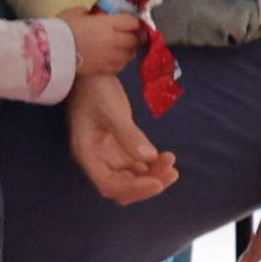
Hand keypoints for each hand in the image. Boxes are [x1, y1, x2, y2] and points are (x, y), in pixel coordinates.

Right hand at [62, 9, 152, 82]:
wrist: (49, 52)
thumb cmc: (60, 29)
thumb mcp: (73, 13)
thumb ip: (87, 12)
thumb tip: (91, 14)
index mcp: (107, 23)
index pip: (132, 22)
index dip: (133, 21)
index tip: (130, 22)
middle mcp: (114, 40)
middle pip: (135, 40)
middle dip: (134, 37)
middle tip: (128, 35)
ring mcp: (110, 56)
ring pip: (130, 55)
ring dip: (128, 50)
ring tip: (121, 48)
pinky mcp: (104, 69)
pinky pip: (120, 66)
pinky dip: (119, 62)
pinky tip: (112, 58)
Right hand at [64, 70, 177, 206]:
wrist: (89, 72)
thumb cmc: (94, 89)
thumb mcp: (111, 110)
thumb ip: (128, 135)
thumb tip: (149, 158)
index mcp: (88, 154)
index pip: (109, 184)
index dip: (133, 188)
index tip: (157, 183)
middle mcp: (97, 159)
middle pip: (120, 187)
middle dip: (146, 185)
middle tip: (170, 173)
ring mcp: (108, 154)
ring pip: (131, 178)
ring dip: (152, 176)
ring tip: (172, 163)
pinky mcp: (120, 147)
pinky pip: (137, 165)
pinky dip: (152, 167)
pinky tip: (166, 158)